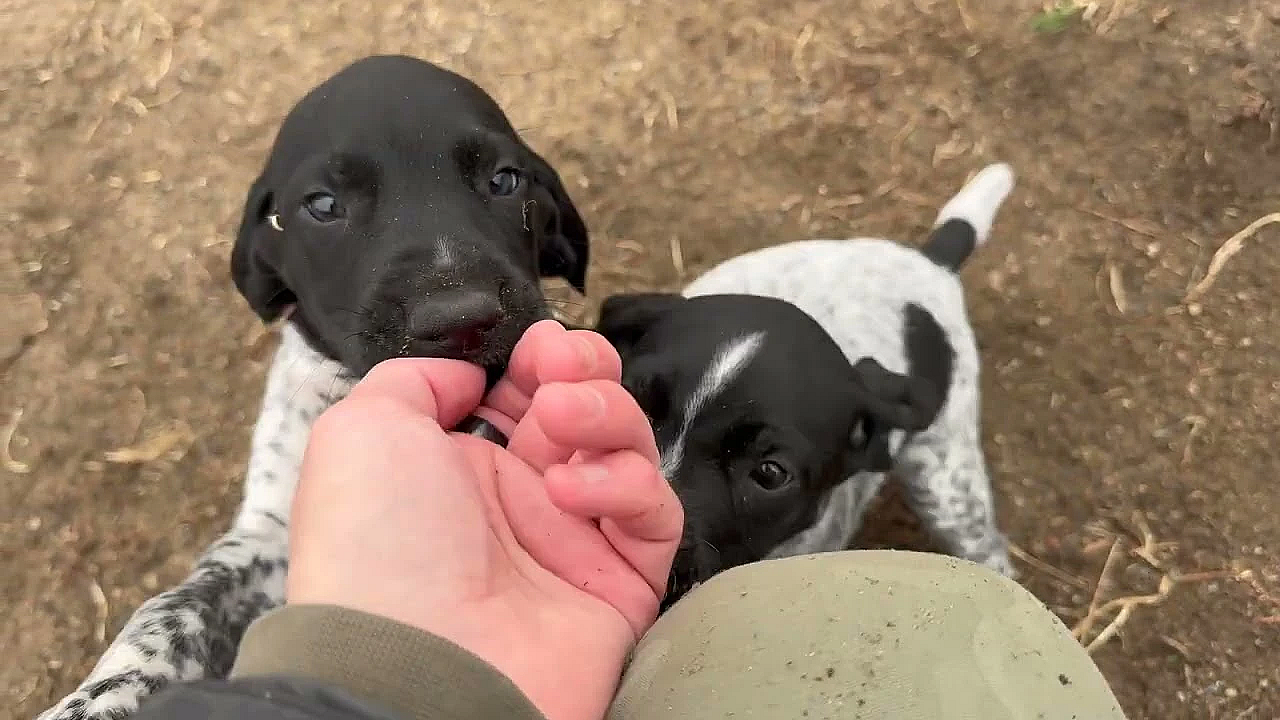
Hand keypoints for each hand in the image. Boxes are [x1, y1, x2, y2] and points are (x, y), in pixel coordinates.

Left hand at [287, 320, 682, 719]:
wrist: (411, 660)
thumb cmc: (374, 548)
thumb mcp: (362, 428)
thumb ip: (417, 377)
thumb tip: (471, 370)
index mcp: (461, 466)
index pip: (528, 392)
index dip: (545, 358)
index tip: (540, 344)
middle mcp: (520, 501)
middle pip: (588, 411)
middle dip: (587, 372)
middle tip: (561, 370)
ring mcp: (573, 541)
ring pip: (630, 451)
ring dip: (604, 416)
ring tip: (558, 423)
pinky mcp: (621, 582)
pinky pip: (655, 514)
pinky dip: (625, 486)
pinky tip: (571, 491)